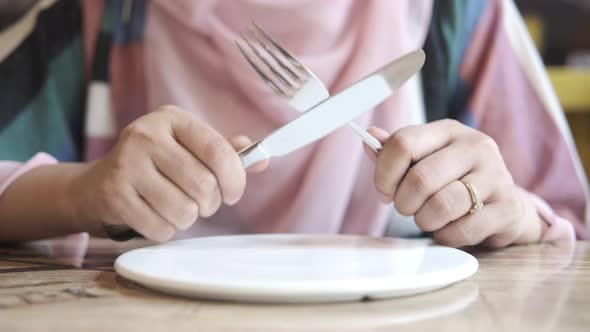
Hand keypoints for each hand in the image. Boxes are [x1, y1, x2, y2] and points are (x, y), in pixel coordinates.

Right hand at [70, 106, 265, 241]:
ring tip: (177, 208)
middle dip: (211, 203)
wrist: (97, 184)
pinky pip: (160, 228)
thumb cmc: (156, 166)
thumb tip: (264, 159)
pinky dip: (166, 231)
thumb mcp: (189, 149)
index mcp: (172, 119)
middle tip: (202, 203)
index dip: (235, 179)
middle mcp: (146, 135)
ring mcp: (126, 164)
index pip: (218, 151)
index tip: (234, 193)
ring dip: (188, 218)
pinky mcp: (114, 195)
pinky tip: (155, 216)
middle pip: (203, 185)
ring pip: (184, 210)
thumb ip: (225, 153)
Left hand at [365, 119, 543, 247]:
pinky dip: (446, 236)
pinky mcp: (507, 209)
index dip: (384, 173)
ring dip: (424, 221)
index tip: (384, 190)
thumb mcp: (425, 158)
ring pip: (441, 205)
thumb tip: (369, 137)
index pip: (402, 143)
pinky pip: (462, 230)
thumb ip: (395, 152)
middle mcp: (476, 147)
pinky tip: (448, 229)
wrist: (503, 203)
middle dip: (403, 202)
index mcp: (449, 130)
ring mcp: (496, 176)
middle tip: (406, 208)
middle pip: (420, 178)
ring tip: (428, 218)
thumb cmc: (454, 179)